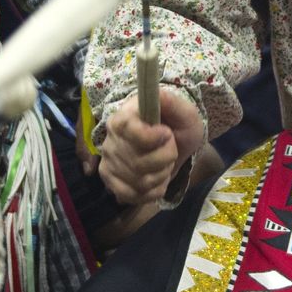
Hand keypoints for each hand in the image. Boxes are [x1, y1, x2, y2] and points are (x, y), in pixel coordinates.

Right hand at [96, 87, 202, 205]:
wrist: (174, 144)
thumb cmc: (176, 125)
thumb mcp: (183, 112)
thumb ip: (173, 103)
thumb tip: (160, 95)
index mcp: (122, 118)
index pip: (127, 131)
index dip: (151, 138)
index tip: (167, 133)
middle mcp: (109, 141)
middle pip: (138, 162)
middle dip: (166, 157)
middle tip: (171, 147)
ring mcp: (108, 163)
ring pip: (139, 181)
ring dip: (162, 174)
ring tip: (165, 162)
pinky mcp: (111, 183)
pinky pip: (134, 196)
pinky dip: (154, 191)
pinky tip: (157, 178)